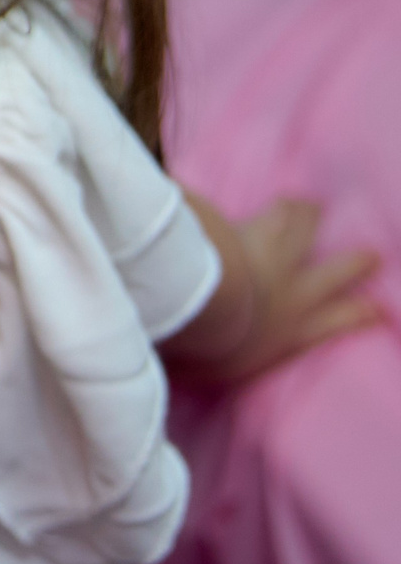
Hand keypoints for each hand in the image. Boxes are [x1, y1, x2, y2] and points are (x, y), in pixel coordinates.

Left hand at [168, 196, 382, 385]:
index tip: (376, 309)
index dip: (359, 314)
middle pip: (338, 272)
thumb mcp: (216, 364)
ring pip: (309, 231)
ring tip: (311, 209)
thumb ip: (216, 358)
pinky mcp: (262, 231)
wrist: (207, 309)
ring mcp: (284, 260)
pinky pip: (279, 211)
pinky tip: (281, 197)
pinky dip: (281, 205)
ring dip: (310, 218)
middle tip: (371, 255)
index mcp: (292, 332)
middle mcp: (298, 294)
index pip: (337, 322)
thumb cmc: (207, 346)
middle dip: (357, 262)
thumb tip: (188, 366)